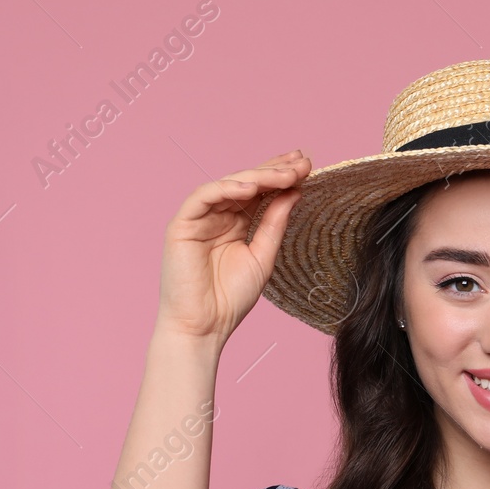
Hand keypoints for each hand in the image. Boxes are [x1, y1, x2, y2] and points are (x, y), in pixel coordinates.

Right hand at [154, 150, 312, 343]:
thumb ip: (275, 223)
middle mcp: (217, 215)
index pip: (261, 192)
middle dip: (275, 170)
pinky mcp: (182, 224)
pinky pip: (204, 196)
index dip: (281, 177)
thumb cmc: (230, 298)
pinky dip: (227, 188)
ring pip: (229, 185)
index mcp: (236, 223)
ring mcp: (199, 218)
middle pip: (247, 183)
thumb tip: (294, 191)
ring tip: (286, 174)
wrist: (205, 326)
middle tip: (303, 162)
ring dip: (258, 176)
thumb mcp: (263, 255)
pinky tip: (251, 187)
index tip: (307, 167)